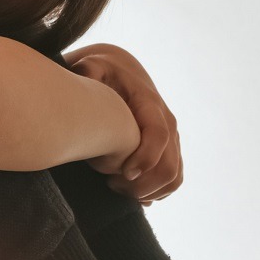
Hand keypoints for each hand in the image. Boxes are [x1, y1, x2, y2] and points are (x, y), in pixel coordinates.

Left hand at [63, 42, 182, 203]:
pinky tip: (129, 191)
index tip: (123, 173)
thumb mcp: (95, 66)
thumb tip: (85, 73)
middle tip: (112, 184)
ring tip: (117, 187)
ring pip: (173, 178)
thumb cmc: (104, 73)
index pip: (159, 135)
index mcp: (150, 104)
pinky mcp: (169, 151)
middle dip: (142, 185)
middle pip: (169, 167)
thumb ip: (90, 71)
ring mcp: (171, 139)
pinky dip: (154, 193)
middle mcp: (167, 123)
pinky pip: (172, 181)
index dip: (145, 158)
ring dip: (147, 192)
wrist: (122, 73)